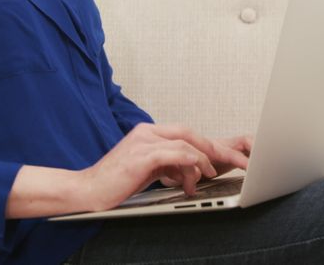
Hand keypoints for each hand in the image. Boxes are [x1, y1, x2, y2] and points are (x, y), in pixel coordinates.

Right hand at [77, 123, 249, 211]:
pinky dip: (190, 162)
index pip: (185, 133)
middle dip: (215, 147)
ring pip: (186, 142)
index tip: (224, 156)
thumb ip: (168, 165)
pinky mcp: (142, 155)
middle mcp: (147, 132)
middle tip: (235, 160)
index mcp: (148, 133)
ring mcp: (143, 141)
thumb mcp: (148, 171)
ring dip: (203, 160)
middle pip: (189, 133)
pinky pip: (174, 153)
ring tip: (210, 175)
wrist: (88, 191)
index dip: (206, 144)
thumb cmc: (116, 183)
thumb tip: (189, 170)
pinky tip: (197, 173)